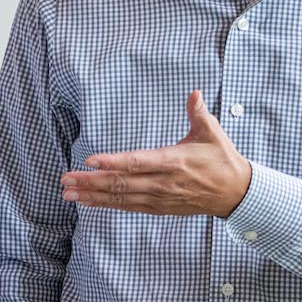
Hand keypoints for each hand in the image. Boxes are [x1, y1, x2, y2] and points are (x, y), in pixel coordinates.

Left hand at [61, 91, 251, 217]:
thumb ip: (198, 112)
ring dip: (93, 195)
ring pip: (121, 198)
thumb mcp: (212, 132)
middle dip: (91, 182)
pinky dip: (107, 204)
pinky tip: (88, 202)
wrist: (236, 193)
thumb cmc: (221, 159)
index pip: (137, 162)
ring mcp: (160, 198)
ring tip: (69, 193)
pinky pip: (128, 207)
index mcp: (173, 161)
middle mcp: (163, 183)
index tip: (90, 160)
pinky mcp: (159, 208)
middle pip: (122, 183)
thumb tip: (194, 93)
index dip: (113, 162)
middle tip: (66, 180)